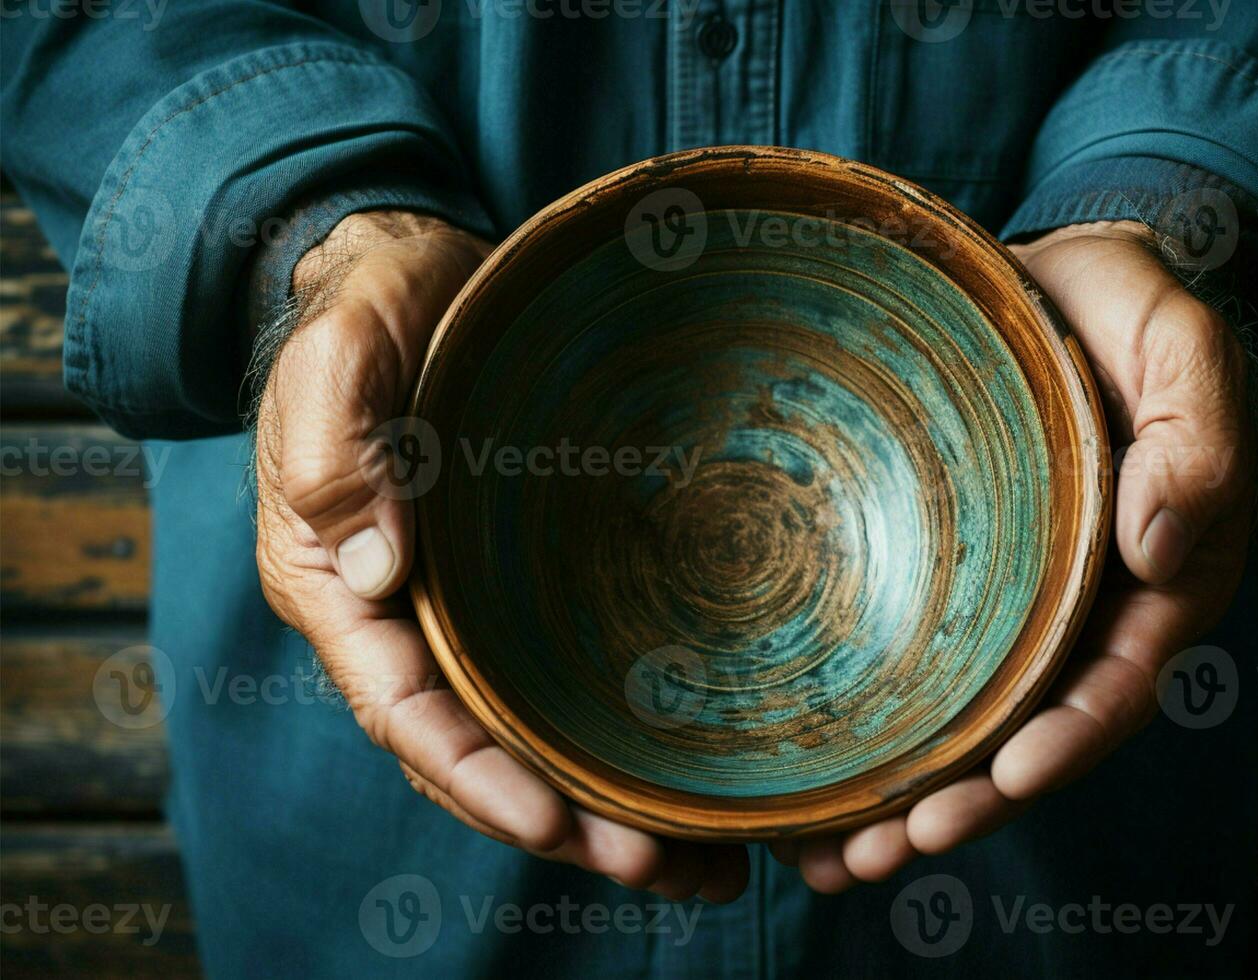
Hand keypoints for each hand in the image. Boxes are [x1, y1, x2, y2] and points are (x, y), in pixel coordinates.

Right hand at [254, 211, 748, 901]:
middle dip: (563, 821)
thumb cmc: (368, 309)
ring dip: (607, 802)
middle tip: (664, 868)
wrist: (411, 272)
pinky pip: (567, 672)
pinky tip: (695, 768)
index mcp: (340, 584)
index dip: (476, 779)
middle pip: (478, 750)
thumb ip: (337, 456)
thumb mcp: (339, 358)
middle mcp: (405, 617)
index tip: (555, 827)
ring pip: (530, 731)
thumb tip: (377, 572)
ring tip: (705, 859)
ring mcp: (467, 603)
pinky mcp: (522, 578)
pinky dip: (621, 730)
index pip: (403, 710)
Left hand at [773, 220, 1257, 889]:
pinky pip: (914, 665)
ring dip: (907, 796)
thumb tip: (1161, 548)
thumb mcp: (1184, 346)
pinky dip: (872, 727)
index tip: (1002, 782)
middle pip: (1028, 734)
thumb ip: (1200, 434)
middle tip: (883, 853)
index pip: (1117, 684)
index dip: (1065, 743)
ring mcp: (1011, 602)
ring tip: (826, 853)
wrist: (1055, 281)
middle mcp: (1082, 610)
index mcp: (1157, 577)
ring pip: (966, 722)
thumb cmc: (1130, 308)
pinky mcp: (946, 579)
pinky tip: (810, 772)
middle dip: (965, 802)